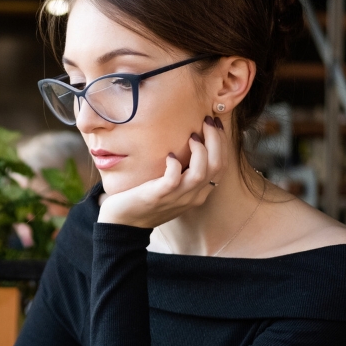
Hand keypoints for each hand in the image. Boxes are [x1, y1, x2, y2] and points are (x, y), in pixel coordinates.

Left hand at [98, 116, 226, 227]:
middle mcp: (192, 196)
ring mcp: (177, 197)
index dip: (222, 143)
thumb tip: (189, 143)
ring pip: (201, 172)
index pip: (221, 166)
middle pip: (217, 166)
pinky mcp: (159, 196)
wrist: (124, 223)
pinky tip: (169, 155)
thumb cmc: (146, 200)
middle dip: (216, 140)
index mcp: (198, 193)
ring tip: (192, 136)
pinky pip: (174, 179)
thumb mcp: (172, 187)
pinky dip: (175, 165)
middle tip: (208, 121)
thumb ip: (184, 172)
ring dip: (200, 150)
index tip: (215, 124)